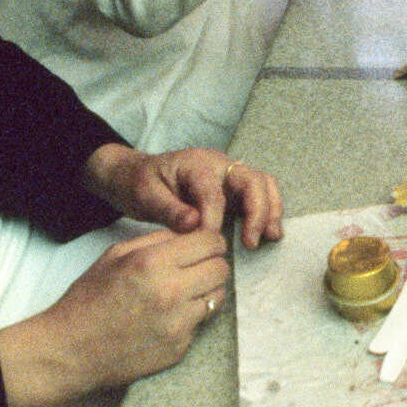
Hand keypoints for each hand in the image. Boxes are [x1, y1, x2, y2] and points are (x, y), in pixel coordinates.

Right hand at [0, 227, 228, 406]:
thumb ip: (156, 241)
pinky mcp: (180, 347)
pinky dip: (191, 317)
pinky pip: (202, 323)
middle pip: (221, 269)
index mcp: (153, 263)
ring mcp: (178, 323)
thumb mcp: (115, 256)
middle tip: (196, 268)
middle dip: (212, 264)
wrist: (70, 351)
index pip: (211, 241)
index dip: (210, 241)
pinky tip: (169, 317)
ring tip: (184, 292)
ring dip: (206, 291)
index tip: (204, 246)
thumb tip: (189, 234)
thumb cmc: (88, 301)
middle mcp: (171, 292)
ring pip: (218, 296)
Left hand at [82, 144, 283, 249]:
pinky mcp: (234, 190)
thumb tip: (194, 224)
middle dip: (257, 211)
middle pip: (252, 181)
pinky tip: (267, 235)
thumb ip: (169, 209)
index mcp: (197, 164)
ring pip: (263, 185)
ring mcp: (229, 176)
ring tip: (271, 237)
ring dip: (270, 210)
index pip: (215, 192)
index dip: (215, 219)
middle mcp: (220, 165)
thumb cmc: (139, 183)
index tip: (209, 242)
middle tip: (251, 242)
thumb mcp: (145, 195)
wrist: (135, 176)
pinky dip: (268, 212)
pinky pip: (260, 195)